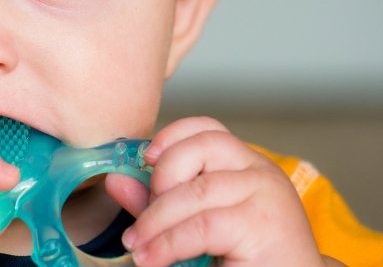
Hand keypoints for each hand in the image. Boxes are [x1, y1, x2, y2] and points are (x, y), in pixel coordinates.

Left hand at [107, 117, 327, 266]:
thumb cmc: (246, 261)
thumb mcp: (195, 226)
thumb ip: (159, 203)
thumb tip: (116, 180)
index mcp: (247, 166)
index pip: (209, 129)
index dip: (172, 135)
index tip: (144, 159)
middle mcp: (261, 172)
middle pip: (201, 147)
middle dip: (161, 179)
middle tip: (142, 220)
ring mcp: (266, 195)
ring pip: (196, 191)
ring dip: (156, 220)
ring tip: (138, 247)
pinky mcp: (263, 224)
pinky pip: (202, 225)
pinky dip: (168, 243)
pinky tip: (153, 259)